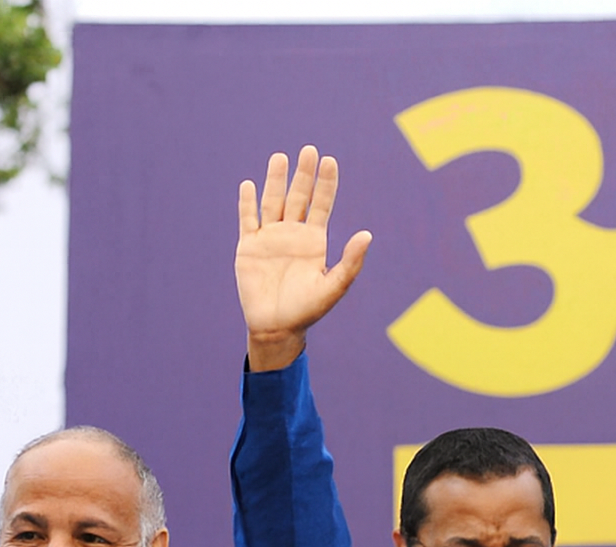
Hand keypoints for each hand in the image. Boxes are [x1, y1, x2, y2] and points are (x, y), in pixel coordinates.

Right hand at [236, 146, 370, 370]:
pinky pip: (248, 219)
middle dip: (303, 174)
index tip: (329, 161)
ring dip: (275, 180)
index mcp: (314, 240)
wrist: (277, 327)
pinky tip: (249, 184)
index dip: (325, 183)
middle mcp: (292, 234)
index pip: (321, 204)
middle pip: (299, 196)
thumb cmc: (308, 310)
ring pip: (273, 201)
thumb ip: (350, 261)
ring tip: (279, 157)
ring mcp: (270, 238)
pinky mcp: (248, 247)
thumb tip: (368, 234)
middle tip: (309, 150)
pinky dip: (247, 203)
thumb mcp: (334, 286)